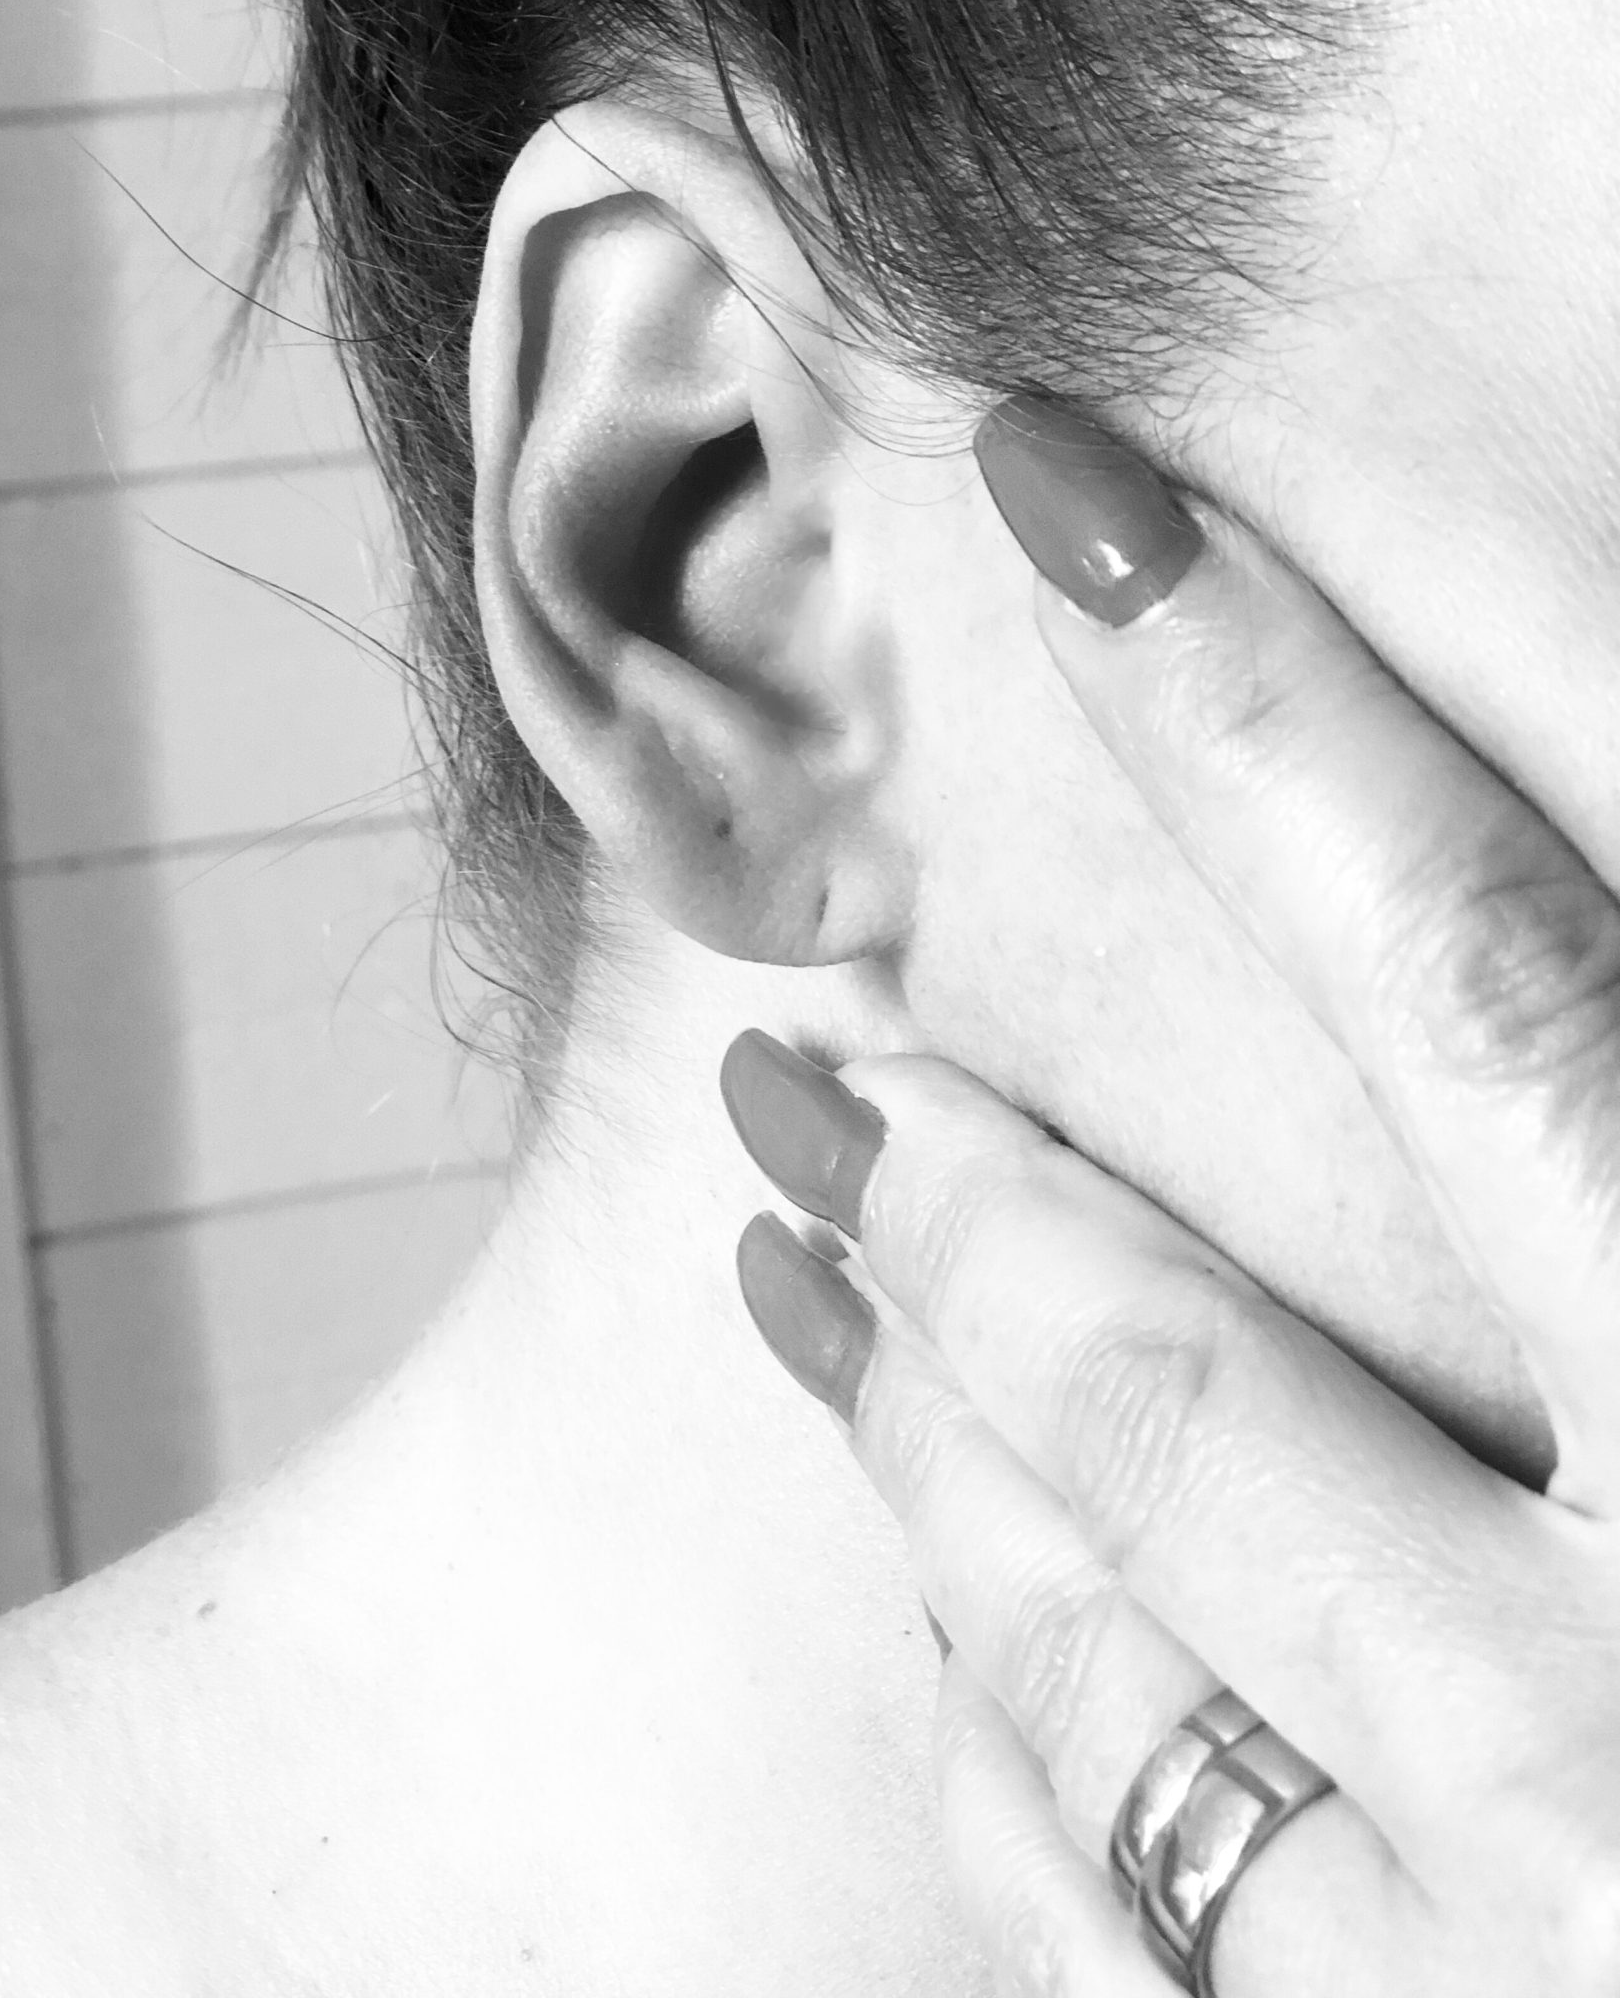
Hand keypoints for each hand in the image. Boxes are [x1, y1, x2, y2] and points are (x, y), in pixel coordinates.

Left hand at [720, 398, 1619, 1995]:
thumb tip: (1544, 991)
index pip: (1501, 984)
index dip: (1265, 710)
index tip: (1059, 496)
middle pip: (1184, 1374)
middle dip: (963, 1184)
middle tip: (800, 1050)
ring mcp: (1490, 1990)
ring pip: (1094, 1661)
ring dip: (924, 1443)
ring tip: (803, 1258)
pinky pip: (1107, 1949)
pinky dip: (1009, 1767)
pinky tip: (948, 1639)